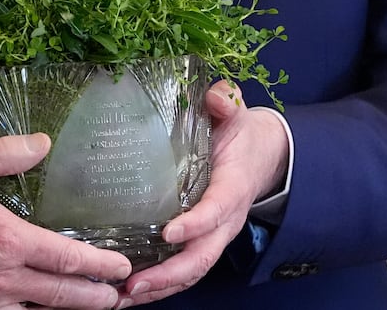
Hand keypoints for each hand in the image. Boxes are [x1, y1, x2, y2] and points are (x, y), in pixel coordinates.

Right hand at [0, 133, 130, 309]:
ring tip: (86, 309)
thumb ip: (7, 153)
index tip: (122, 267)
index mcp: (8, 239)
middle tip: (119, 298)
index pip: (69, 259)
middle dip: (97, 299)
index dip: (101, 266)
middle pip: (63, 298)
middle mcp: (2, 279)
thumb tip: (44, 142)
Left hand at [117, 81, 289, 305]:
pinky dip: (159, 284)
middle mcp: (224, 220)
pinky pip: (183, 268)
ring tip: (122, 297)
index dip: (195, 223)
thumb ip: (226, 102)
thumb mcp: (236, 112)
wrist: (264, 153)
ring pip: (191, 271)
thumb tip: (218, 97)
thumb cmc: (242, 134)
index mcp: (232, 188)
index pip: (216, 211)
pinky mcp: (201, 239)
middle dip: (168, 275)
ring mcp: (213, 235)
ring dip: (159, 287)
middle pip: (201, 257)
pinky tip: (128, 291)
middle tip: (132, 283)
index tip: (168, 232)